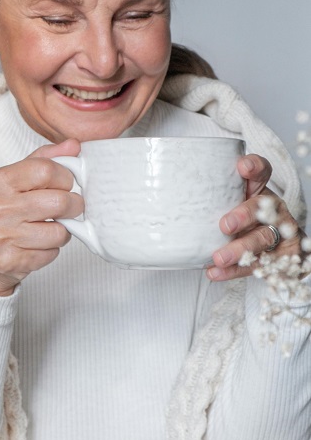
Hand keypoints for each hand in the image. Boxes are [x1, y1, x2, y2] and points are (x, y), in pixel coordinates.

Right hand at [0, 138, 83, 296]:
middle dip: (73, 206)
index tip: (65, 184)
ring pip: (60, 231)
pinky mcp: (10, 259)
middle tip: (69, 208)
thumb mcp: (14, 181)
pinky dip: (51, 250)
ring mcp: (2, 235)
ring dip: (62, 231)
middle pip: (59, 201)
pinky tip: (36, 245)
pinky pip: (51, 253)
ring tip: (49, 228)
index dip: (66, 177)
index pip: (46, 169)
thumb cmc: (0, 214)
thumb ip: (43, 160)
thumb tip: (73, 145)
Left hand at [208, 154, 307, 280]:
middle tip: (225, 225)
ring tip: (218, 258)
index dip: (254, 167)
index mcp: (258, 191)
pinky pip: (259, 265)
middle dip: (243, 215)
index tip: (242, 166)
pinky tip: (216, 272)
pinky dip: (235, 271)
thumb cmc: (237, 219)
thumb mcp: (223, 205)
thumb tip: (158, 198)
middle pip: (261, 208)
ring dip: (240, 249)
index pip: (261, 172)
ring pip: (263, 239)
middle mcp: (271, 209)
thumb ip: (204, 198)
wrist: (272, 251)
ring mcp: (279, 233)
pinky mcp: (281, 257)